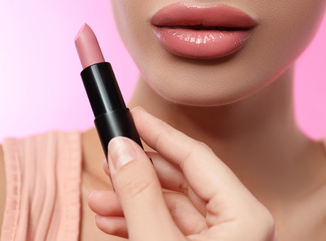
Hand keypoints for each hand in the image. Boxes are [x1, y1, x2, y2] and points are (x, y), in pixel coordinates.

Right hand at [89, 107, 275, 240]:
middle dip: (138, 172)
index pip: (196, 156)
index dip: (159, 132)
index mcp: (244, 217)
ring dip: (131, 199)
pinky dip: (140, 220)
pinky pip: (170, 226)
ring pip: (171, 205)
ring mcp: (222, 238)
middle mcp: (239, 224)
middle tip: (108, 160)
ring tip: (99, 198)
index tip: (132, 115)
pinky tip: (112, 218)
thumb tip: (120, 148)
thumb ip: (139, 194)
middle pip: (182, 178)